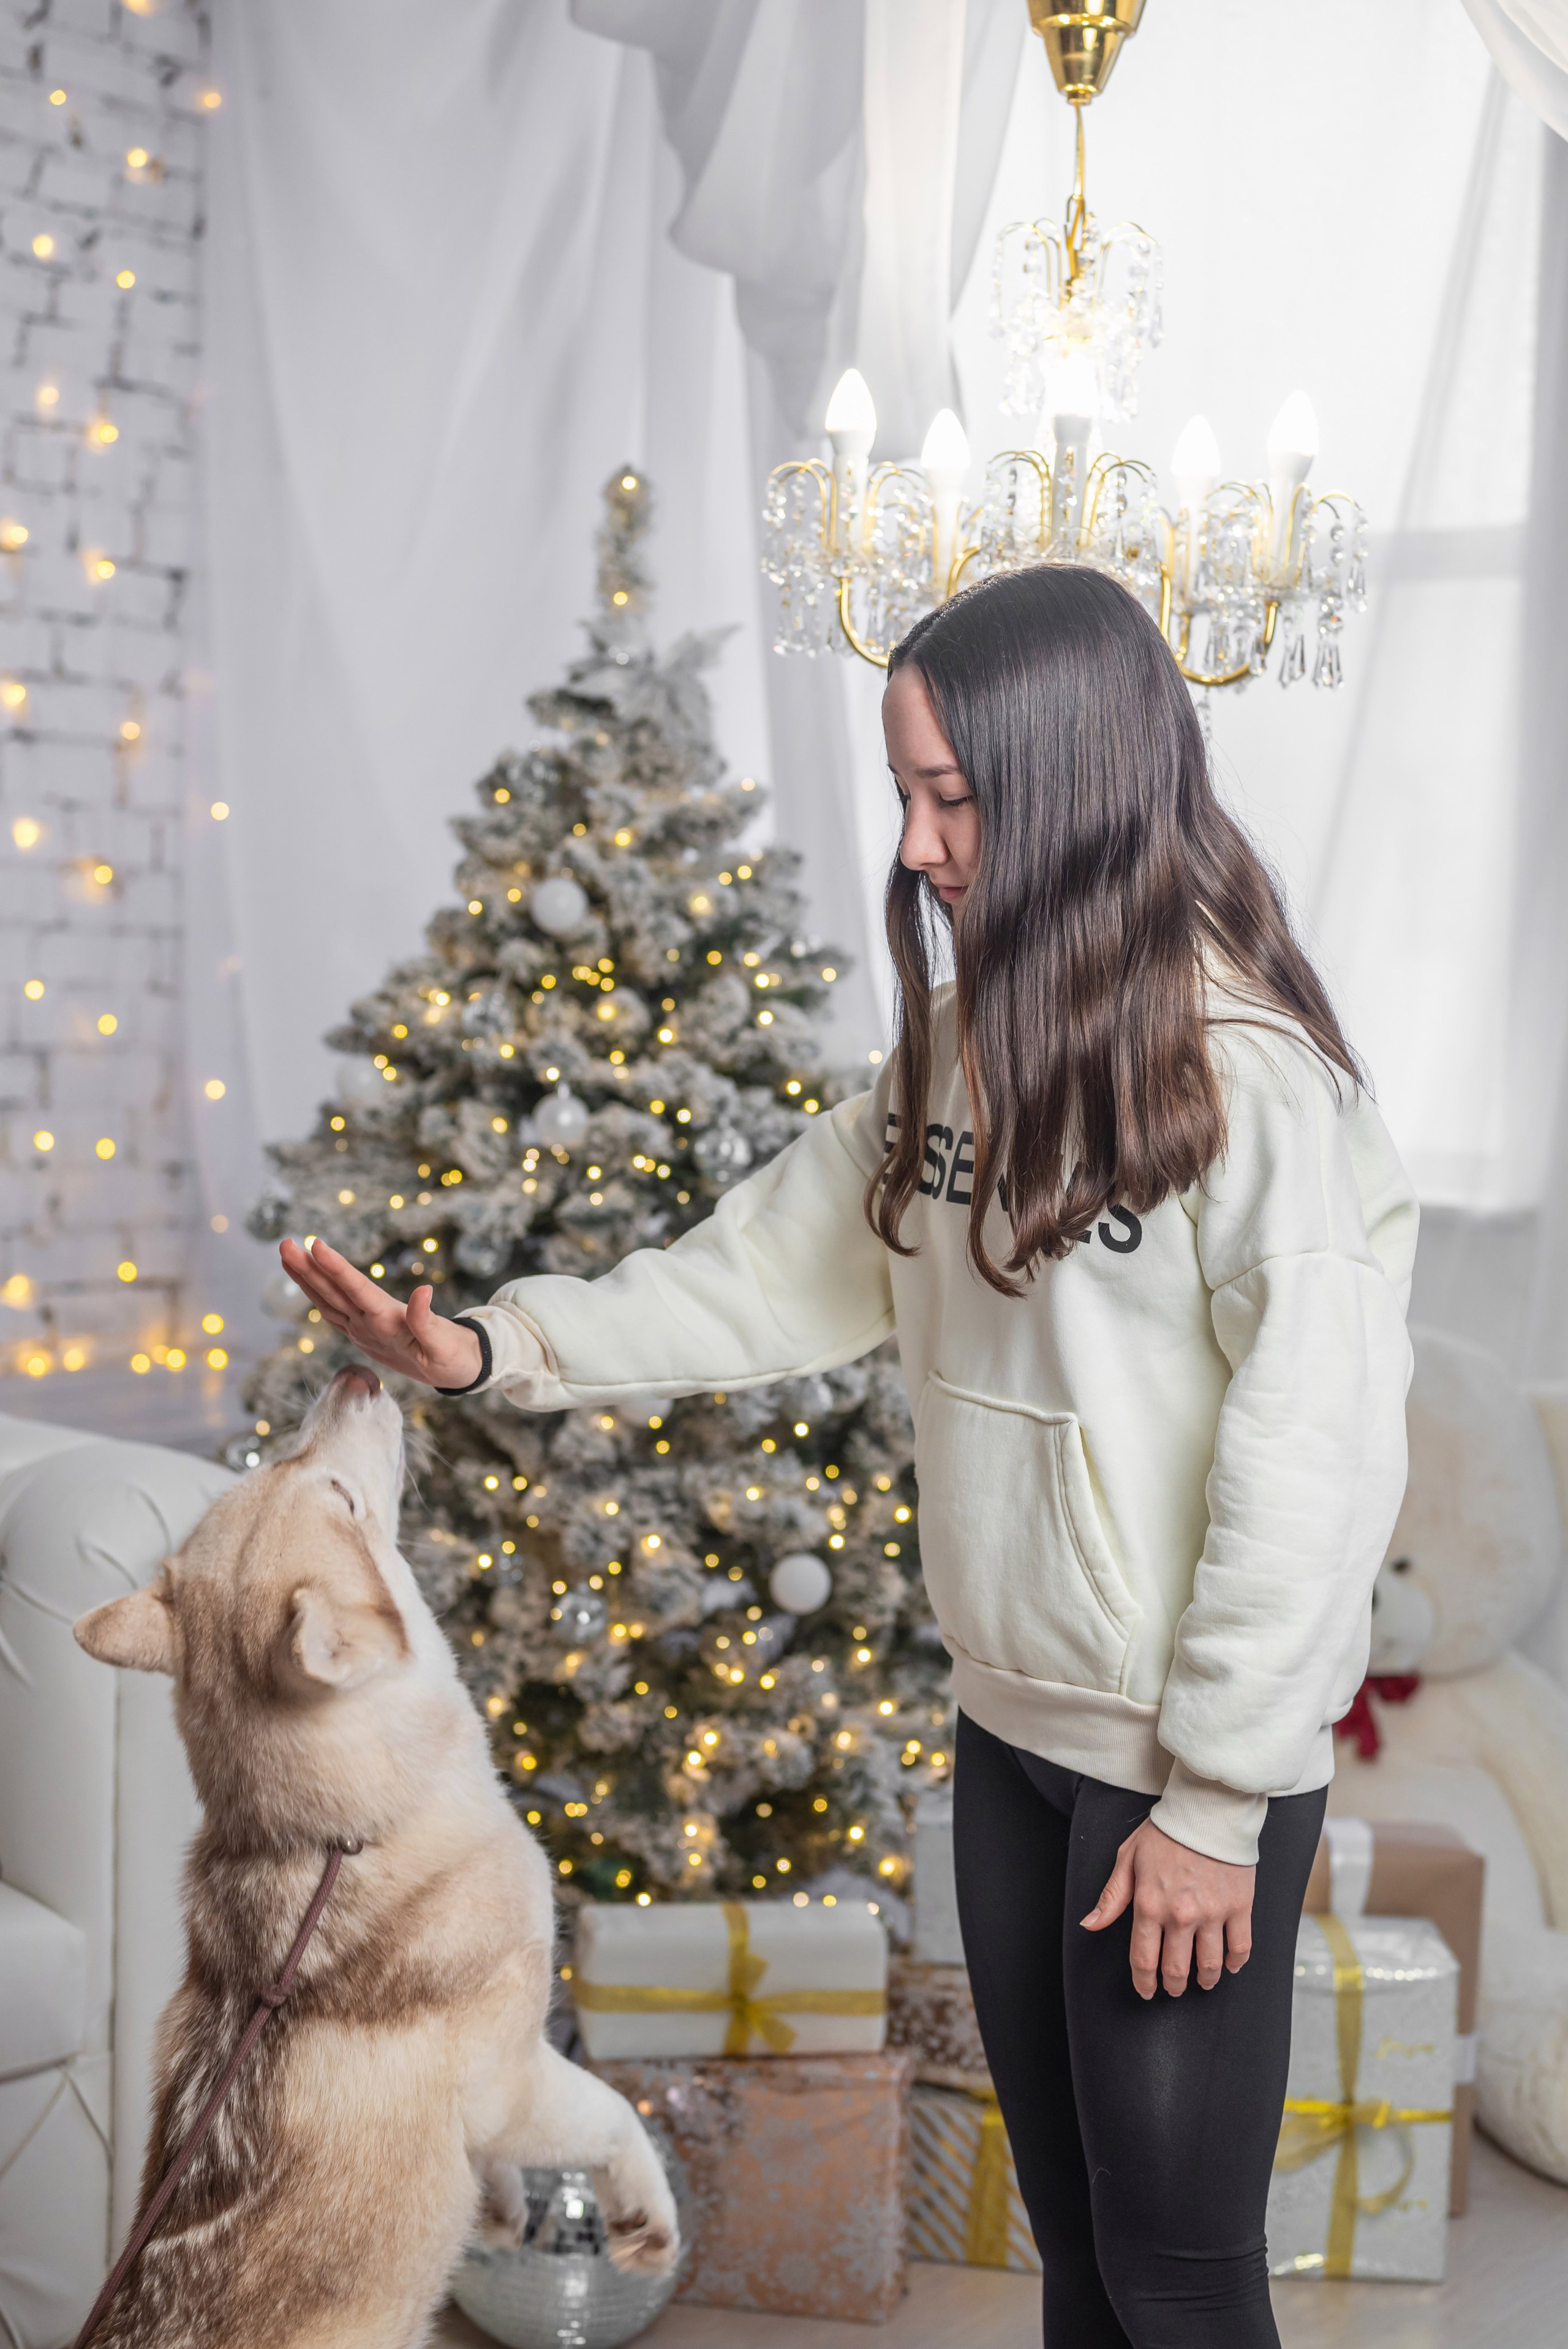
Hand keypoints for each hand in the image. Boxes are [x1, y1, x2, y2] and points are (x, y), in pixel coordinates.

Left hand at [279, 1237, 482, 1390]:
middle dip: (306, 1269)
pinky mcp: (363, 1333)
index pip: (357, 1291)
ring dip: (305, 1278)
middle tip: (284, 1244)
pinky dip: (316, 1292)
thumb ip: (428, 1320)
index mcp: (388, 1326)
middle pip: (332, 1295)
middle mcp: (368, 1328)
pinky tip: (306, 1279)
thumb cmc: (453, 1357)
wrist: (453, 1374)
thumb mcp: (446, 1343)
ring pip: (327, 1302)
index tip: (317, 1246)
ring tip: (286, 1254)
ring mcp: (362, 1332)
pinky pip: (333, 1311)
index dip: (337, 1268)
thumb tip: (423, 1290)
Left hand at [1081, 1818, 1254, 1998]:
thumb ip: (1112, 1896)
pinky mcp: (1240, 1907)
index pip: (1143, 1958)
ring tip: (1202, 1981)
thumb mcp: (1128, 1857)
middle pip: (1176, 1968)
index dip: (1144, 1981)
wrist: (1207, 1809)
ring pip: (1209, 1964)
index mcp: (1149, 1904)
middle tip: (1172, 1988)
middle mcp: (1180, 1915)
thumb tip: (1090, 1924)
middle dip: (1172, 1985)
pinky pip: (1240, 1947)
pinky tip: (1228, 1965)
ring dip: (1204, 1979)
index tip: (1146, 1990)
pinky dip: (1234, 1963)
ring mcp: (1212, 1913)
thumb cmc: (1165, 1831)